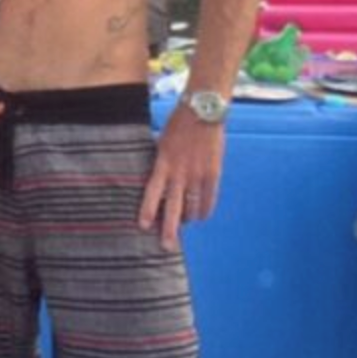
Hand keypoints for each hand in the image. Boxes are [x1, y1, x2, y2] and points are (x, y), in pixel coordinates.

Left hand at [138, 108, 223, 251]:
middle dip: (169, 228)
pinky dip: (204, 209)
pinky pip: (209, 198)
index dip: (147, 210)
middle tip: (166, 246)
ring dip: (187, 219)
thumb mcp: (162, 144)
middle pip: (172, 207)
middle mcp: (179, 172)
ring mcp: (197, 174)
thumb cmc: (178, 125)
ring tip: (184, 226)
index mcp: (163, 163)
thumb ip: (161, 164)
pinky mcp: (213, 173)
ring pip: (192, 206)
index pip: (152, 192)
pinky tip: (201, 217)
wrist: (203, 111)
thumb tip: (159, 184)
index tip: (142, 226)